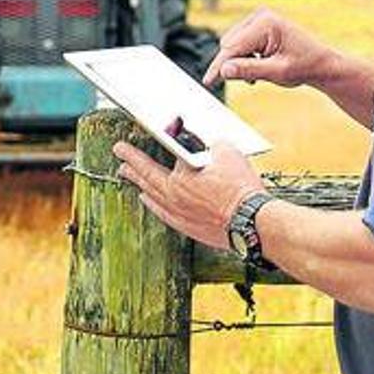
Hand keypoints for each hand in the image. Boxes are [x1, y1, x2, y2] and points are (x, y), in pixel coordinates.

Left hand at [112, 140, 264, 249]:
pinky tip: (151, 202)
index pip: (147, 164)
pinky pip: (164, 214)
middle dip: (131, 170)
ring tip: (134, 182)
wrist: (253, 222)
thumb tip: (209, 144)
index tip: (119, 149)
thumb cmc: (240, 188)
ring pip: (154, 199)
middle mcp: (173, 199)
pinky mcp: (190, 228)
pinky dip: (155, 206)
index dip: (131, 155)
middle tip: (120, 164)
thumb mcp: (226, 152)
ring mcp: (180, 216)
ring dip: (142, 187)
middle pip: (146, 182)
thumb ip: (211, 144)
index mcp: (177, 181)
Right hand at [203, 6, 335, 88]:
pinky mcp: (257, 25)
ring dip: (239, 62)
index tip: (207, 82)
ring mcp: (258, 18)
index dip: (219, 67)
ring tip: (259, 74)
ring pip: (231, 44)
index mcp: (266, 24)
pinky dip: (243, 57)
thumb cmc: (304, 66)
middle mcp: (260, 16)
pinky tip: (258, 65)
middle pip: (228, 44)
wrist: (320, 63)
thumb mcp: (277, 72)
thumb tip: (223, 69)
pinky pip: (238, 43)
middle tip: (251, 81)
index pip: (232, 48)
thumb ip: (249, 70)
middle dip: (233, 64)